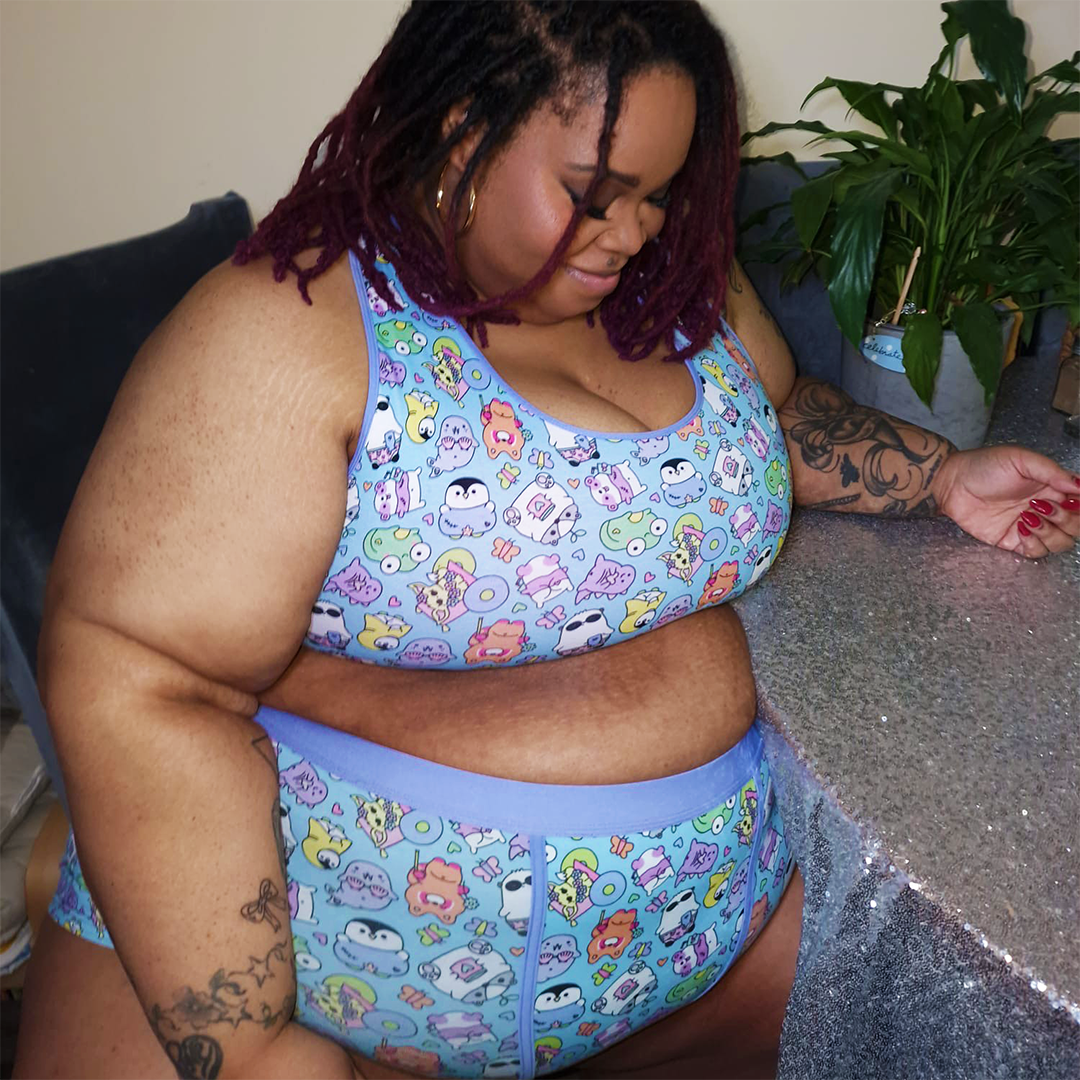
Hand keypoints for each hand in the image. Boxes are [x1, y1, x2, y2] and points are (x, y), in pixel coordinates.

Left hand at [931, 445, 1079, 557]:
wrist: (951, 483)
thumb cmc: (984, 466)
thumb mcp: (1021, 460)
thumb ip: (1052, 472)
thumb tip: (1079, 485)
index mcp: (1053, 487)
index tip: (1070, 501)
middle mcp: (1046, 508)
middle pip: (1077, 527)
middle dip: (1067, 520)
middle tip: (1042, 506)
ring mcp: (1030, 527)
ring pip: (1061, 542)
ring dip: (1051, 532)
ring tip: (1027, 515)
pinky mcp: (1012, 541)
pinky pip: (1036, 552)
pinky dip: (1034, 544)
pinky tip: (1019, 527)